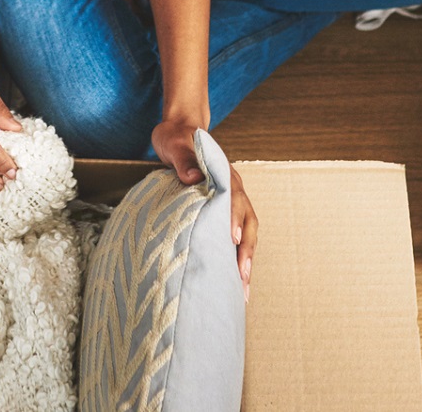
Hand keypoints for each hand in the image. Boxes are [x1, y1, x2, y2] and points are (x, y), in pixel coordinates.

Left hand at [152, 119, 257, 297]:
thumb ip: (183, 159)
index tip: (232, 241)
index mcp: (223, 175)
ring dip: (245, 259)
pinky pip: (232, 236)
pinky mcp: (220, 212)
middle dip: (246, 251)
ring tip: (242, 289)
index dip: (234, 220)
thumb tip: (193, 178)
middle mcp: (231, 190)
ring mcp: (228, 202)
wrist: (179, 132)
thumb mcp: (174, 144)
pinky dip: (234, 256)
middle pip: (247, 223)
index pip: (233, 199)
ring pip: (244, 233)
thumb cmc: (177, 139)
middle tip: (242, 278)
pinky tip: (230, 278)